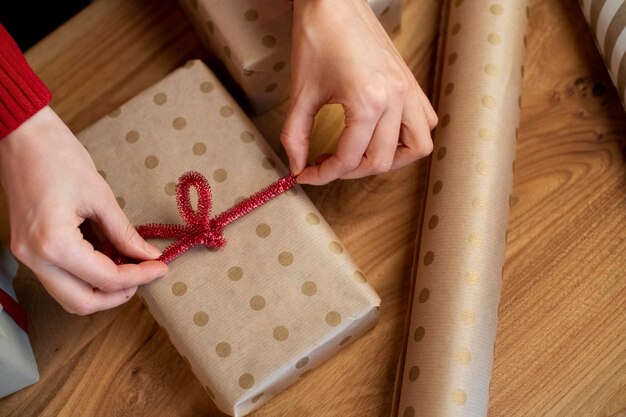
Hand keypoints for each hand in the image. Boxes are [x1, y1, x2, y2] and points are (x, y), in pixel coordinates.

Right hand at [0, 106, 167, 314]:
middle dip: (119, 294)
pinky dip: (86, 277)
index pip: (106, 278)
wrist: (21, 135)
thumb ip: (124, 233)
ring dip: (101, 290)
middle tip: (145, 274)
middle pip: (83, 302)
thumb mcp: (100, 196)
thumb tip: (148, 255)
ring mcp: (26, 256)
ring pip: (68, 296)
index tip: (161, 267)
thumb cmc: (59, 156)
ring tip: (129, 268)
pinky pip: (59, 279)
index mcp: (54, 244)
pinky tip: (108, 259)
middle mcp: (35, 258)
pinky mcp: (26, 249)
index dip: (140, 276)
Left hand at [282, 0, 436, 184]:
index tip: (307, 174)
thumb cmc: (318, 37)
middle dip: (351, 171)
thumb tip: (297, 165)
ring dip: (390, 160)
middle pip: (381, 161)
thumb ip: (295, 136)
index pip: (349, 159)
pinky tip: (382, 135)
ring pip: (417, 147)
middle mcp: (396, 99)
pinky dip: (408, 138)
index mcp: (368, 101)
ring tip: (362, 156)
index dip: (323, 175)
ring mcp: (408, 90)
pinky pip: (424, 122)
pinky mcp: (410, 83)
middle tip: (328, 164)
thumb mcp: (301, 92)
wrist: (334, 1)